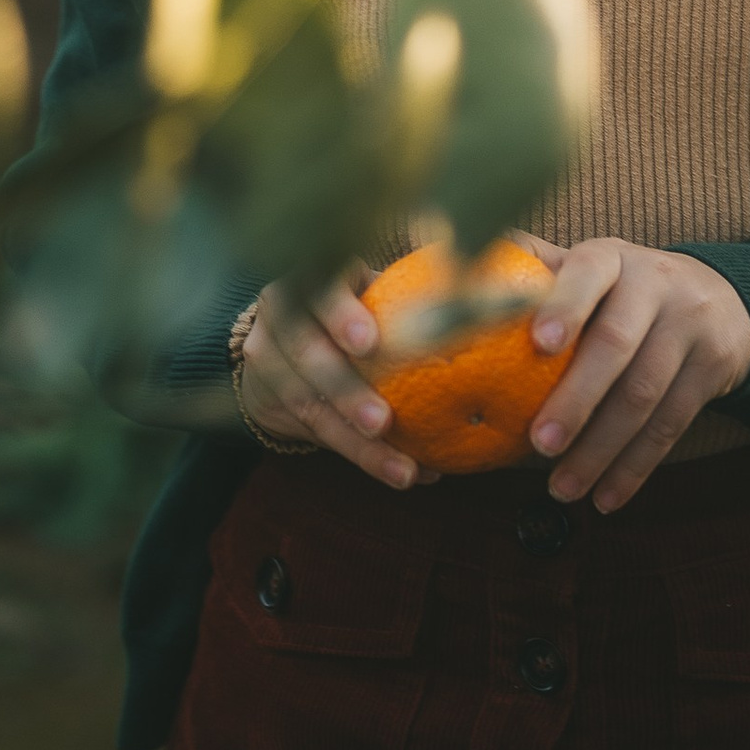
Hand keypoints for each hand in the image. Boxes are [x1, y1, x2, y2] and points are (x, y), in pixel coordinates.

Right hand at [236, 272, 431, 491]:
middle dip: (345, 390)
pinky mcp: (267, 398)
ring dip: (358, 444)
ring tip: (403, 470)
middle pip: (306, 351)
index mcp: (312, 276)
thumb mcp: (367, 291)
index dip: (340, 314)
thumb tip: (484, 307)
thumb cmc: (351, 309)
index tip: (370, 344)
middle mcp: (279, 311)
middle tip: (382, 421)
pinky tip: (401, 472)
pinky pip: (313, 433)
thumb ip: (407, 299)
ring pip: (308, 404)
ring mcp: (265, 356)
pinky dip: (360, 456)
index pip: (320, 285)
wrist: (279, 340)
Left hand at [517, 235, 749, 511]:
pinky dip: (635, 468)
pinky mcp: (712, 369)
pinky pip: (672, 426)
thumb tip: (445, 259)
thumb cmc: (620, 288)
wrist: (720, 299)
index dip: (563, 307)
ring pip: (644, 395)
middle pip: (616, 345)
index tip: (536, 344)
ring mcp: (689, 327)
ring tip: (561, 489)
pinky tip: (606, 499)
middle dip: (576, 399)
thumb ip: (529, 268)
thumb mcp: (587, 265)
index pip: (587, 275)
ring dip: (600, 449)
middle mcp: (655, 285)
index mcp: (610, 258)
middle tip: (537, 444)